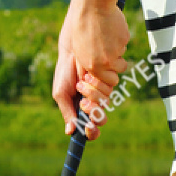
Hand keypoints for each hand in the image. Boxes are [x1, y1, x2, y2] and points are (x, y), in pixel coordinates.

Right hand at [63, 0, 129, 139]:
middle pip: (102, 114)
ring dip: (94, 91)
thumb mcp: (61, 91)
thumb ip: (67, 111)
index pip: (91, 124)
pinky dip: (102, 79)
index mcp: (84, 104)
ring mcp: (107, 84)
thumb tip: (70, 132)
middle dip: (95, 110)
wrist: (74, 43)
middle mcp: (97, 97)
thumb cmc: (66, 67)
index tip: (91, 129)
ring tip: (82, 80)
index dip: (92, 129)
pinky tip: (91, 71)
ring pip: (108, 97)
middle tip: (86, 103)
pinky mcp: (115, 71)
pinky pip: (114, 81)